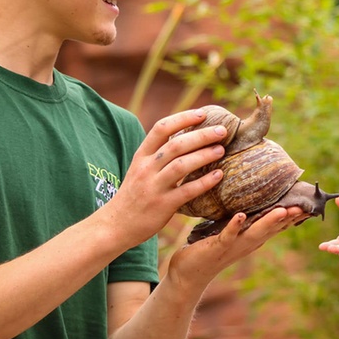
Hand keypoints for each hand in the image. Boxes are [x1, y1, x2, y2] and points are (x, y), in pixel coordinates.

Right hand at [102, 109, 229, 247]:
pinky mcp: (163, 205)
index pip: (161, 128)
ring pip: (181, 165)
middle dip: (201, 135)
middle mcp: (146, 168)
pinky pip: (187, 191)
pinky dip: (204, 182)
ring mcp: (154, 187)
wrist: (116, 225)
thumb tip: (188, 137)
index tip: (202, 114)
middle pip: (176, 144)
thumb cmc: (134, 194)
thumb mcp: (140, 169)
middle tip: (222, 131)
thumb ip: (159, 155)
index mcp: (141, 156)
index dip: (183, 118)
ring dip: (204, 155)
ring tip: (221, 150)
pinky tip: (218, 175)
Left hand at [167, 206, 306, 294]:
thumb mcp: (231, 234)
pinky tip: (241, 216)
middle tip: (305, 207)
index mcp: (252, 239)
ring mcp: (233, 247)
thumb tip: (251, 199)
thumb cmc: (209, 250)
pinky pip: (227, 236)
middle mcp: (247, 244)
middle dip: (288, 219)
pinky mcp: (216, 247)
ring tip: (282, 210)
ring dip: (268, 222)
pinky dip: (235, 226)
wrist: (188, 275)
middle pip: (271, 229)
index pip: (276, 227)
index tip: (309, 205)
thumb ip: (243, 221)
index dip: (292, 217)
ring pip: (255, 233)